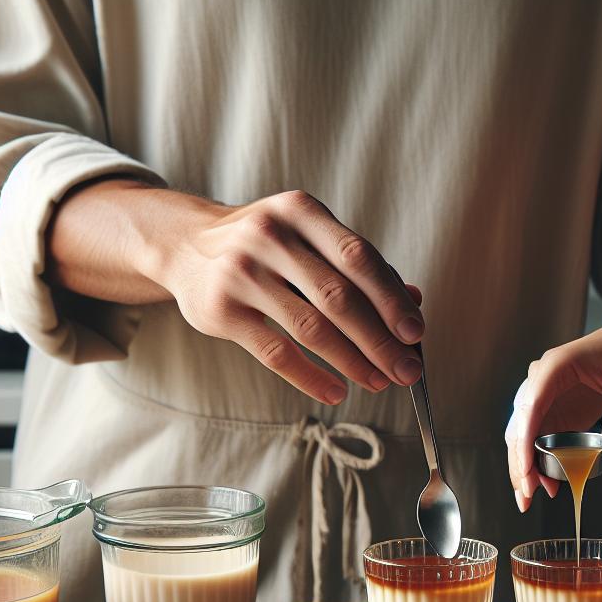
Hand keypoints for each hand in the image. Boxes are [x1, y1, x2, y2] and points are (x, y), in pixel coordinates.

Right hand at [156, 189, 425, 403]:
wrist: (185, 244)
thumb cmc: (264, 245)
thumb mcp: (306, 236)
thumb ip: (357, 266)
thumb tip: (414, 302)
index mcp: (300, 210)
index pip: (358, 258)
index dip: (391, 299)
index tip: (416, 333)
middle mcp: (270, 236)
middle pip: (338, 297)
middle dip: (379, 340)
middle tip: (406, 370)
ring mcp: (241, 273)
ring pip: (310, 328)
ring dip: (353, 362)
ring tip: (378, 382)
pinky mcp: (221, 310)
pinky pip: (276, 353)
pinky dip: (311, 377)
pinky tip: (336, 390)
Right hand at [504, 315, 601, 511]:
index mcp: (557, 367)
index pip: (530, 408)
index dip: (525, 443)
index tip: (526, 472)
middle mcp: (545, 380)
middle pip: (520, 426)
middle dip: (520, 463)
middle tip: (527, 495)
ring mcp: (550, 395)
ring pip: (526, 435)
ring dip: (527, 465)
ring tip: (535, 495)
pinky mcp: (560, 407)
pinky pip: (542, 437)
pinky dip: (541, 460)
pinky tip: (546, 480)